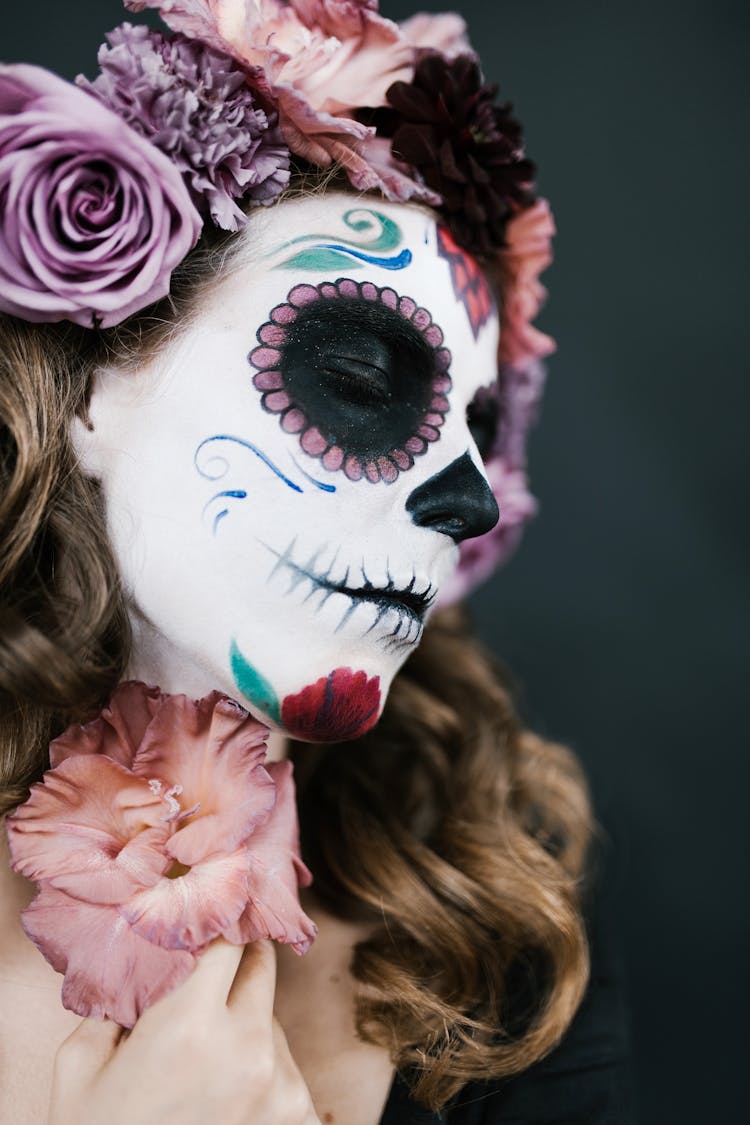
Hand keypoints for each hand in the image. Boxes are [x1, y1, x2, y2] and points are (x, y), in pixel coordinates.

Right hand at [47, 939, 320, 1124]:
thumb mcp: (81, 1067)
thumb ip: (114, 1001)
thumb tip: (141, 957)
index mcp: (189, 1025)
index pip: (226, 936)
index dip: (215, 922)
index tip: (207, 912)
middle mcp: (246, 1048)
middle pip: (260, 966)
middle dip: (235, 962)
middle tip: (209, 971)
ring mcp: (278, 1085)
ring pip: (271, 1019)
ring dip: (245, 1022)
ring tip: (204, 1060)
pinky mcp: (296, 1117)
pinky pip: (285, 1067)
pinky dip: (261, 1070)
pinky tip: (227, 1094)